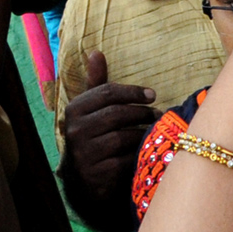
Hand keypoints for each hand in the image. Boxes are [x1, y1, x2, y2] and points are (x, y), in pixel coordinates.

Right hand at [59, 50, 160, 231]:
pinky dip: (139, 154)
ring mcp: (84, 154)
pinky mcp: (97, 174)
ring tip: (153, 130)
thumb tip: (96, 52)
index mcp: (74, 110)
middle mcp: (74, 131)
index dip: (133, 92)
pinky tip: (145, 150)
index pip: (107, 93)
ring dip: (143, 133)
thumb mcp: (93, 108)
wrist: (86, 179)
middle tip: (157, 114)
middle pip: (117, 114)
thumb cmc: (96, 135)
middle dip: (142, 113)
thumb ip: (97, 82)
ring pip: (123, 137)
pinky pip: (127, 159)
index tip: (152, 94)